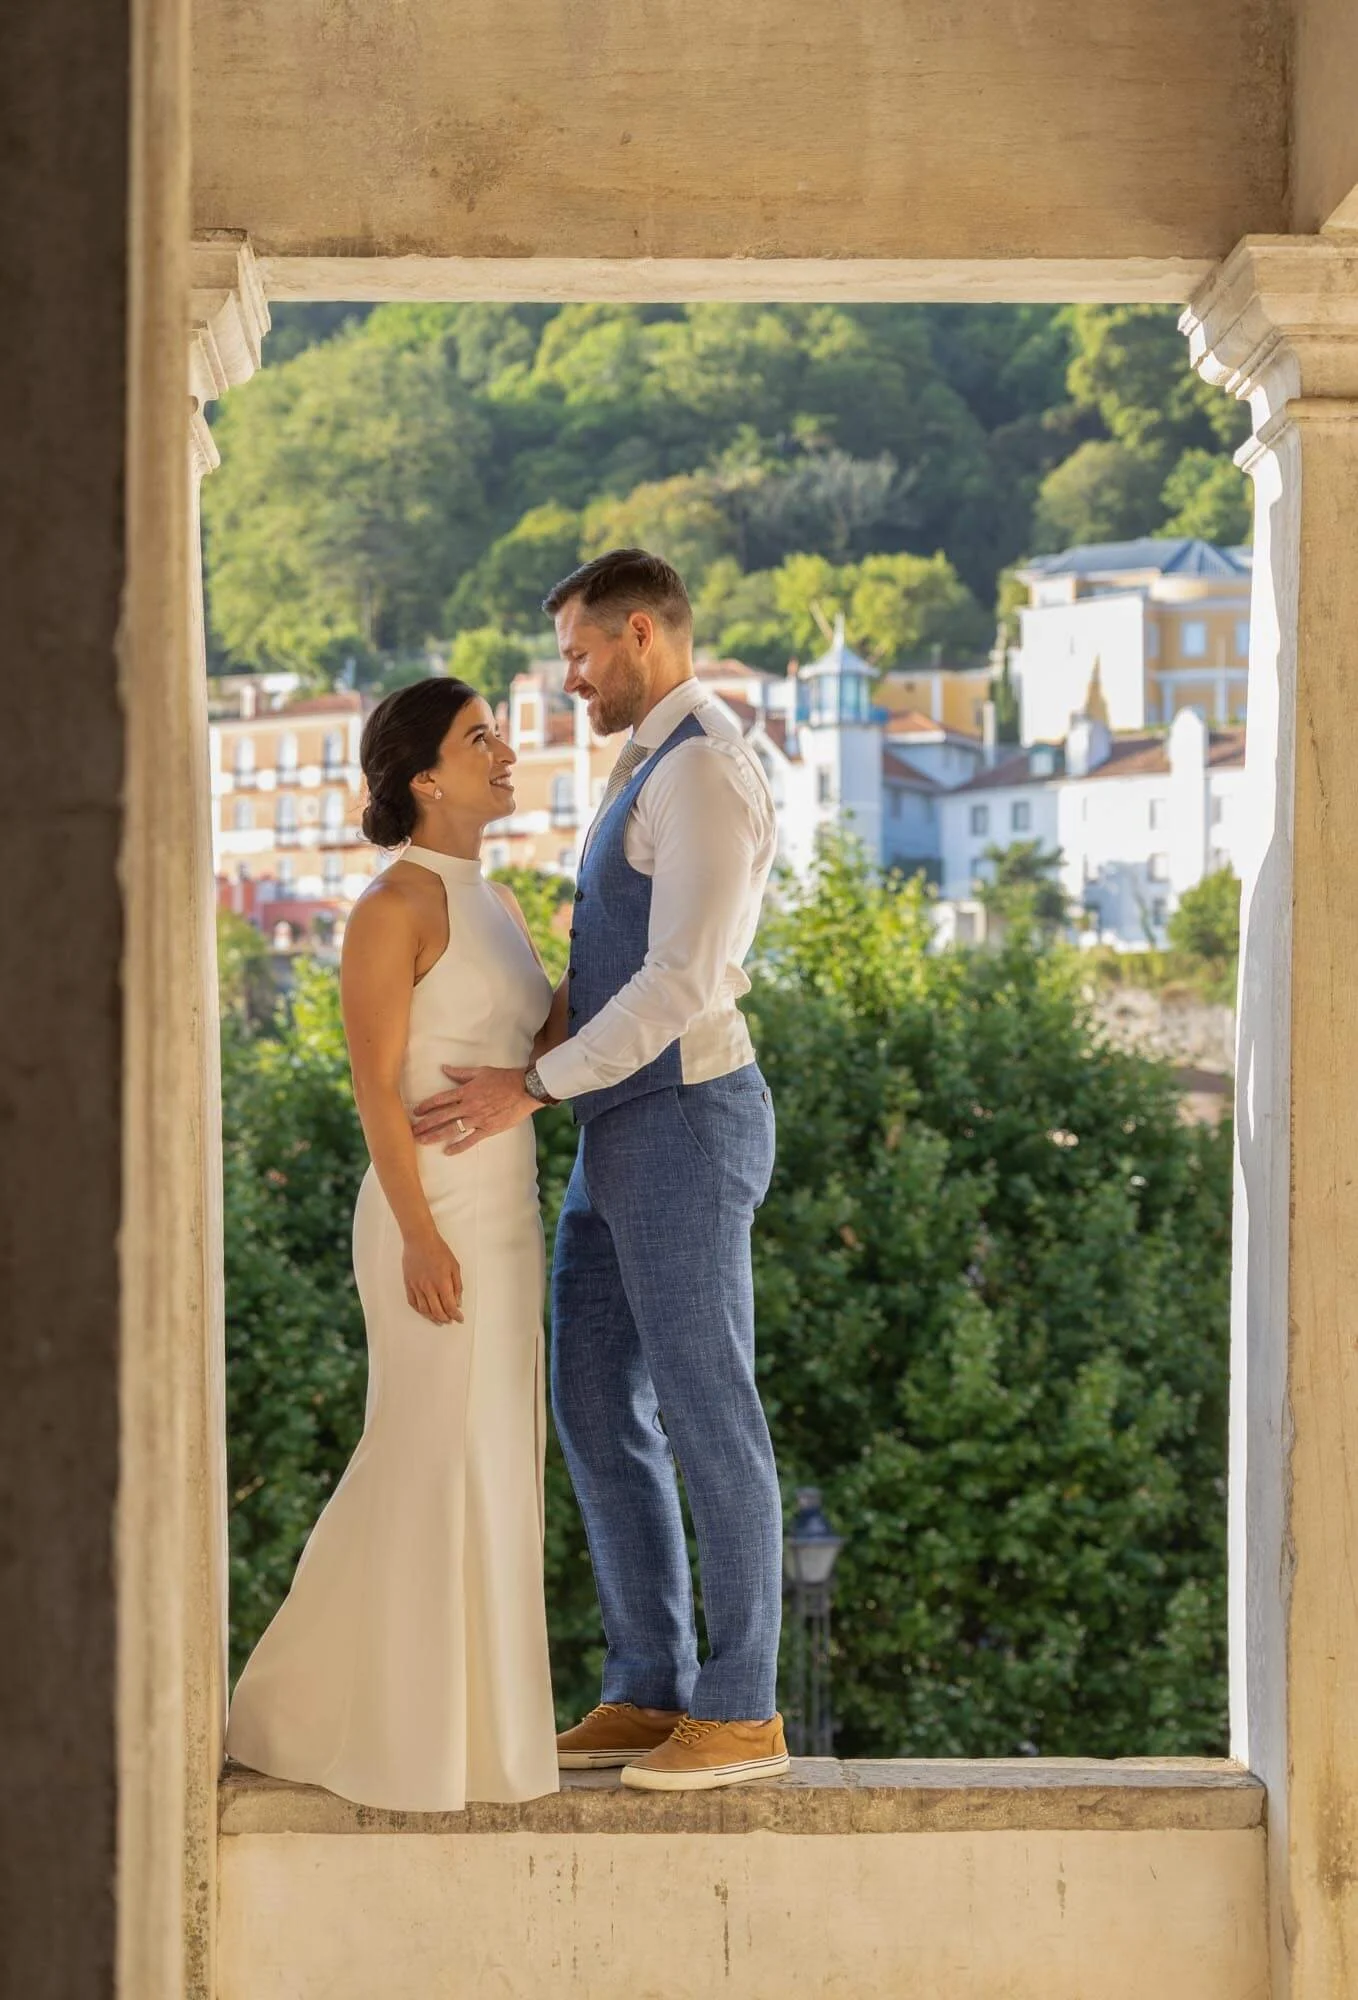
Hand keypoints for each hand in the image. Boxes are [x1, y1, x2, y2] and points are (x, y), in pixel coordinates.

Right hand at [402, 1227, 463, 1324]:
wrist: (420, 1240)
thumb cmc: (439, 1250)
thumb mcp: (455, 1266)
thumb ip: (457, 1286)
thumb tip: (458, 1302)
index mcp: (442, 1282)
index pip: (450, 1306)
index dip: (455, 1315)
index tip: (459, 1318)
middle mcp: (428, 1287)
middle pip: (437, 1311)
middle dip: (445, 1318)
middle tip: (450, 1320)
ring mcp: (417, 1286)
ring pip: (424, 1309)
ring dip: (432, 1318)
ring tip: (439, 1320)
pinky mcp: (408, 1284)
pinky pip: (413, 1302)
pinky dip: (419, 1310)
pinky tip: (425, 1312)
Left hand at [411, 1065, 537, 1154]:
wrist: (525, 1089)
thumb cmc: (504, 1078)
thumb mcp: (481, 1071)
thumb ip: (461, 1073)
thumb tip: (444, 1069)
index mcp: (466, 1091)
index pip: (440, 1099)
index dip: (426, 1106)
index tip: (416, 1112)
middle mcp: (468, 1106)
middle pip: (441, 1116)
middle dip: (425, 1124)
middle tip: (412, 1131)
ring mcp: (478, 1119)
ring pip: (452, 1129)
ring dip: (435, 1135)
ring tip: (422, 1141)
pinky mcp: (488, 1129)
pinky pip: (470, 1140)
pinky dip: (458, 1147)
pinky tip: (447, 1152)